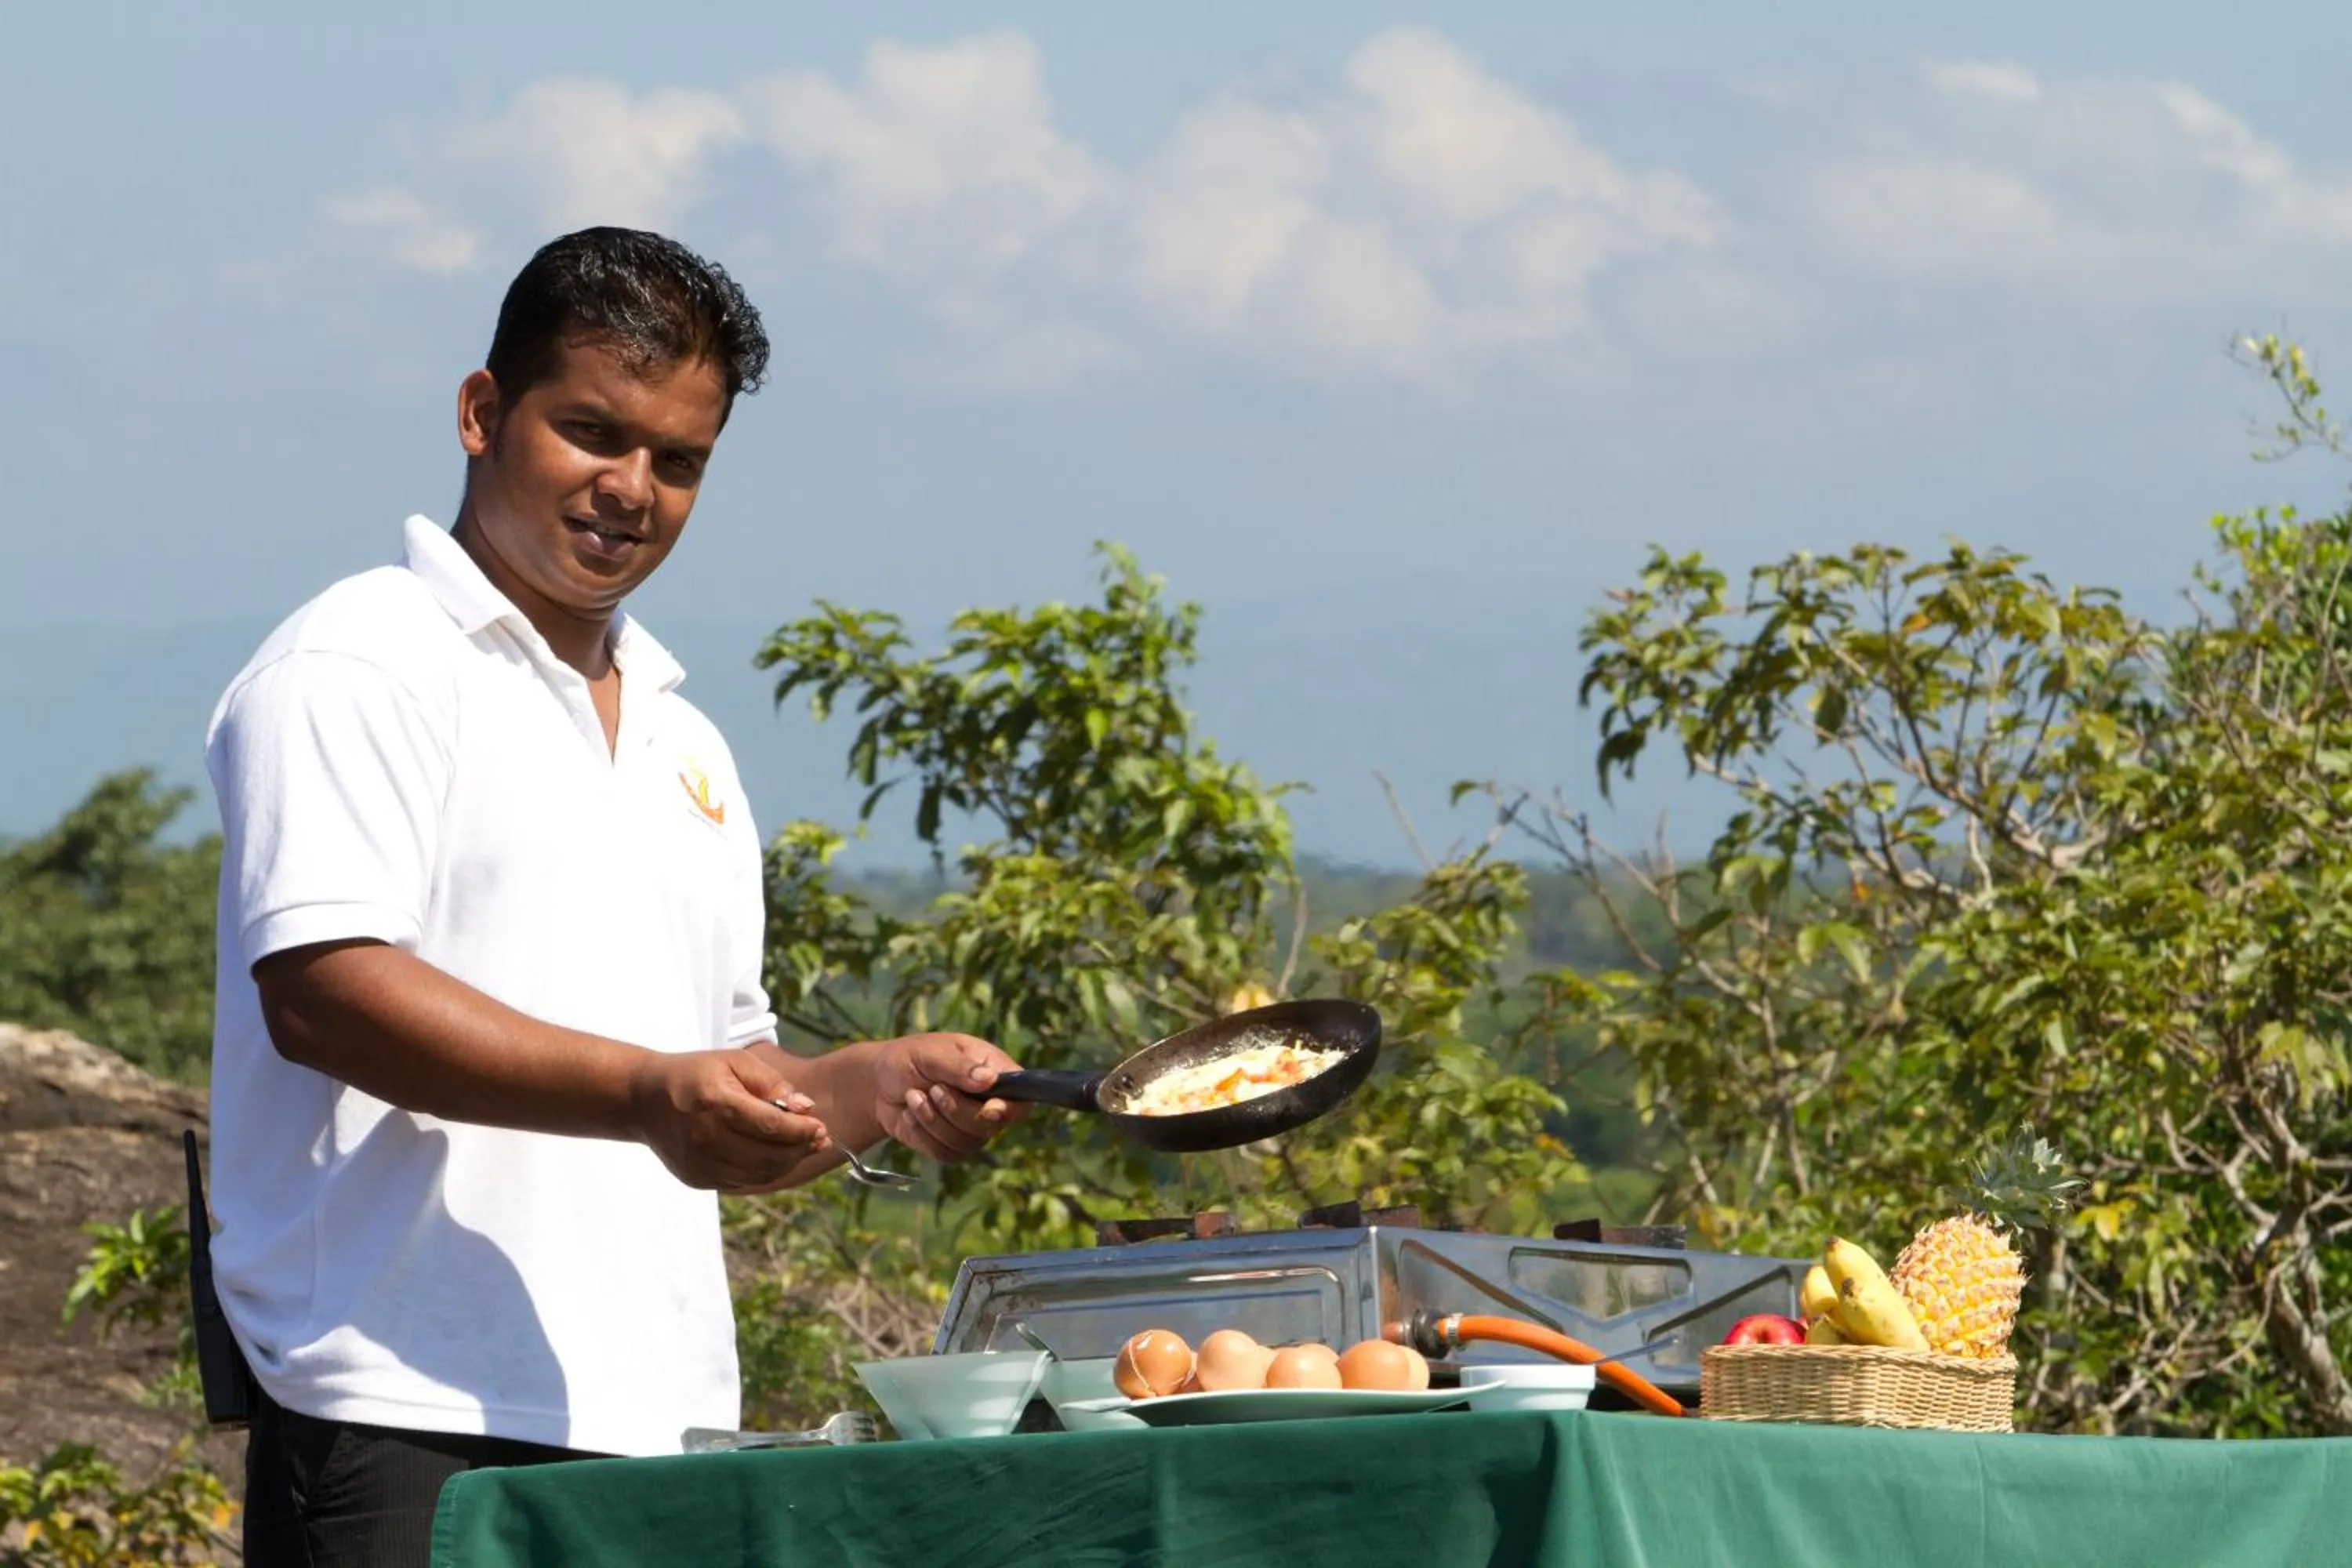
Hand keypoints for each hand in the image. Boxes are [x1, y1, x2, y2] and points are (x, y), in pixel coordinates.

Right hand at [629, 1049, 830, 1190]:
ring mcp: (699, 1163)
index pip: (771, 1126)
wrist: (645, 1101)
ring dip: (788, 1164)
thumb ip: (771, 1082)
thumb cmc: (697, 1074)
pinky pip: (742, 1182)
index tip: (821, 1126)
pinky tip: (777, 1156)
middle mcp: (705, 1138)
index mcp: (716, 1103)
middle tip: (819, 1138)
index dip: (802, 1130)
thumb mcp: (734, 1062)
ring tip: (803, 1147)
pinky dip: (766, 1172)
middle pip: (769, 1156)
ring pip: (759, 1175)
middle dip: (801, 1150)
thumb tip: (805, 1107)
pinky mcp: (697, 1179)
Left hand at [871, 1033, 1025, 1161]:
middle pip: (990, 1125)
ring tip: (915, 1096)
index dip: (1009, 1110)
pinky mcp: (951, 1146)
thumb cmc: (909, 1058)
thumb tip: (989, 1080)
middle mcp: (989, 1103)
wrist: (878, 1084)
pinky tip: (911, 1115)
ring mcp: (971, 1128)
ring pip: (966, 1143)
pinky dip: (923, 1134)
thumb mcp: (930, 1053)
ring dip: (933, 1120)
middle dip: (955, 1109)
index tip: (989, 1109)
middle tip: (933, 1089)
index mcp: (995, 1073)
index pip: (1021, 1100)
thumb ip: (959, 1066)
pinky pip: (946, 1153)